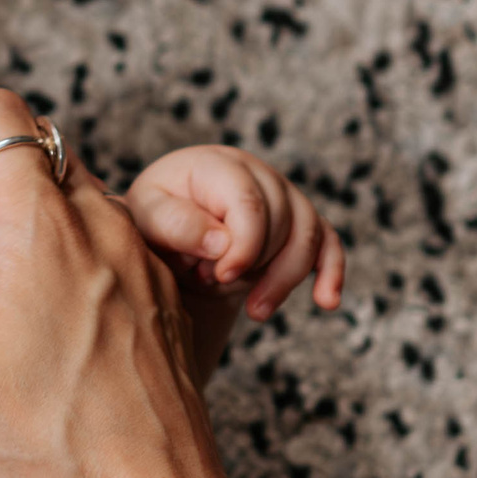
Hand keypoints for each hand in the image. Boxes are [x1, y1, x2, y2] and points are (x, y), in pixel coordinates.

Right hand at [0, 89, 253, 477]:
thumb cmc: (47, 449)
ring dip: (19, 218)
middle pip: (34, 149)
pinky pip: (104, 238)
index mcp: (46, 230)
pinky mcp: (161, 294)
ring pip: (70, 193)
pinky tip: (39, 322)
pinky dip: (62, 252)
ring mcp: (141, 258)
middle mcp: (104, 226)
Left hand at [125, 144, 346, 321]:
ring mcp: (284, 196)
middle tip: (211, 282)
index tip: (220, 275)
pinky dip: (331, 272)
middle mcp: (258, 173)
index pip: (249, 201)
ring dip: (286, 279)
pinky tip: (327, 301)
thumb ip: (177, 225)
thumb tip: (223, 243)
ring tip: (256, 312)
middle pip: (282, 220)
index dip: (243, 245)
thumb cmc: (153, 220)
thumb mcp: (145, 218)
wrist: (166, 233)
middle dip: (254, 264)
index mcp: (218, 165)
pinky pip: (328, 243)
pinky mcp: (299, 223)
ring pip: (308, 236)